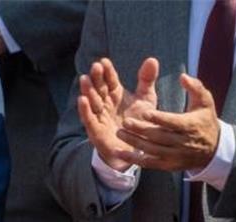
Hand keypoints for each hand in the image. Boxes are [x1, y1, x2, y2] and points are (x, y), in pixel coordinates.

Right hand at [76, 57, 158, 171]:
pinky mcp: (96, 130)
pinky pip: (89, 119)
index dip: (107, 71)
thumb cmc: (139, 121)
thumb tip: (152, 59)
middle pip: (99, 87)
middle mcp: (105, 102)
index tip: (105, 62)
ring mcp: (99, 115)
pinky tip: (82, 100)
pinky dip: (85, 110)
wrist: (137, 149)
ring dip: (87, 90)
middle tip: (96, 66)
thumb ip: (147, 80)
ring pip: (91, 101)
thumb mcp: (146, 99)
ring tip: (85, 79)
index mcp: (116, 94)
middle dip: (96, 77)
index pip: (110, 80)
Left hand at [116, 73, 220, 171]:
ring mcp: (176, 156)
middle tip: (126, 121)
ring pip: (153, 150)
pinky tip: (121, 153)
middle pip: (160, 137)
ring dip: (135, 143)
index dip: (159, 119)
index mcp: (190, 126)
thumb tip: (183, 77)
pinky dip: (135, 160)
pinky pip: (150, 164)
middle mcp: (183, 143)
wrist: (214, 150)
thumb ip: (195, 87)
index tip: (145, 112)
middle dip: (142, 130)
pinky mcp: (170, 165)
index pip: (173, 123)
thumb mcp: (206, 102)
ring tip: (120, 133)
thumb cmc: (205, 121)